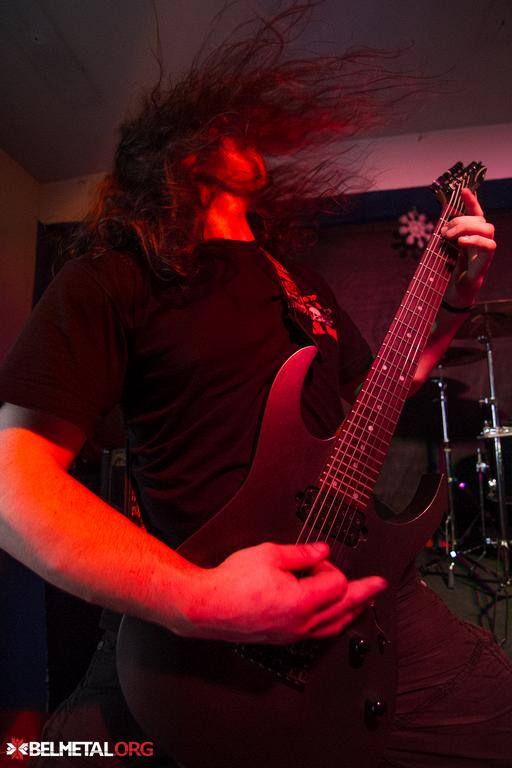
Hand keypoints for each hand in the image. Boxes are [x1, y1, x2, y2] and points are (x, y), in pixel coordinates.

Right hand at [173, 541, 386, 643]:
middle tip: (380, 586)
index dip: (331, 567)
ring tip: (364, 604)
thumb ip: (300, 553)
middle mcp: (301, 622)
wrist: (206, 607)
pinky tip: (334, 620)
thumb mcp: (268, 554)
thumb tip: (322, 551)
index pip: (337, 584)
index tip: (319, 558)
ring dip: (351, 612)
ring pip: (333, 627)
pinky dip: (333, 625)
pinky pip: (318, 635)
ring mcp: (293, 634)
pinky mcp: (283, 638)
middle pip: (343, 609)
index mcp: (301, 600)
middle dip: (363, 595)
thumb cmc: (232, 582)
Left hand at [441, 188, 495, 307]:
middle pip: (479, 219)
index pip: (476, 212)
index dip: (471, 200)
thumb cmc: (452, 268)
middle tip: (444, 231)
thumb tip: (440, 225)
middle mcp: (482, 238)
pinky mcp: (486, 260)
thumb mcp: (446, 247)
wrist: (456, 289)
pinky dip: (475, 241)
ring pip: (487, 228)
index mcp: (473, 233)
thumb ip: (446, 235)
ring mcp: (486, 248)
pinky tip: (461, 242)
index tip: (463, 190)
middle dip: (460, 220)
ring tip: (451, 236)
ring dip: (467, 228)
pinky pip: (489, 245)